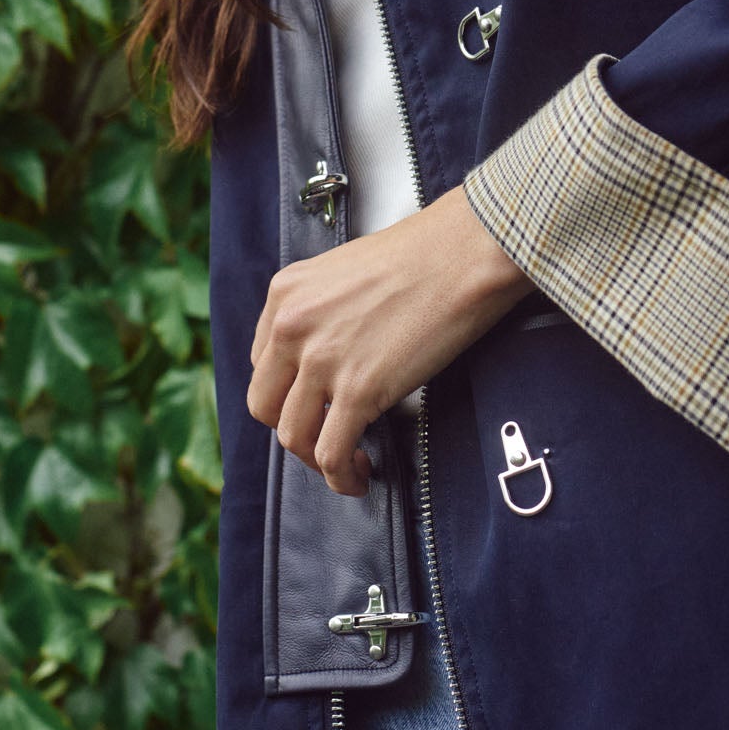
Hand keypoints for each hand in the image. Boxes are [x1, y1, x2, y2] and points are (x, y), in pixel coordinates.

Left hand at [246, 184, 535, 495]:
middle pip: (265, 404)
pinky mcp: (359, 390)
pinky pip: (331, 453)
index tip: (311, 403)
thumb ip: (324, 309)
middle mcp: (292, 325)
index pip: (263, 362)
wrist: (465, 252)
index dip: (287, 391)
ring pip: (293, 435)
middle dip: (293, 428)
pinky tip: (358, 475)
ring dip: (315, 459)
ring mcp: (322, 360)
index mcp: (286, 293)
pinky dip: (340, 477)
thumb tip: (332, 351)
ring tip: (345, 461)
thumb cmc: (426, 253)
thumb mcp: (347, 270)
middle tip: (322, 435)